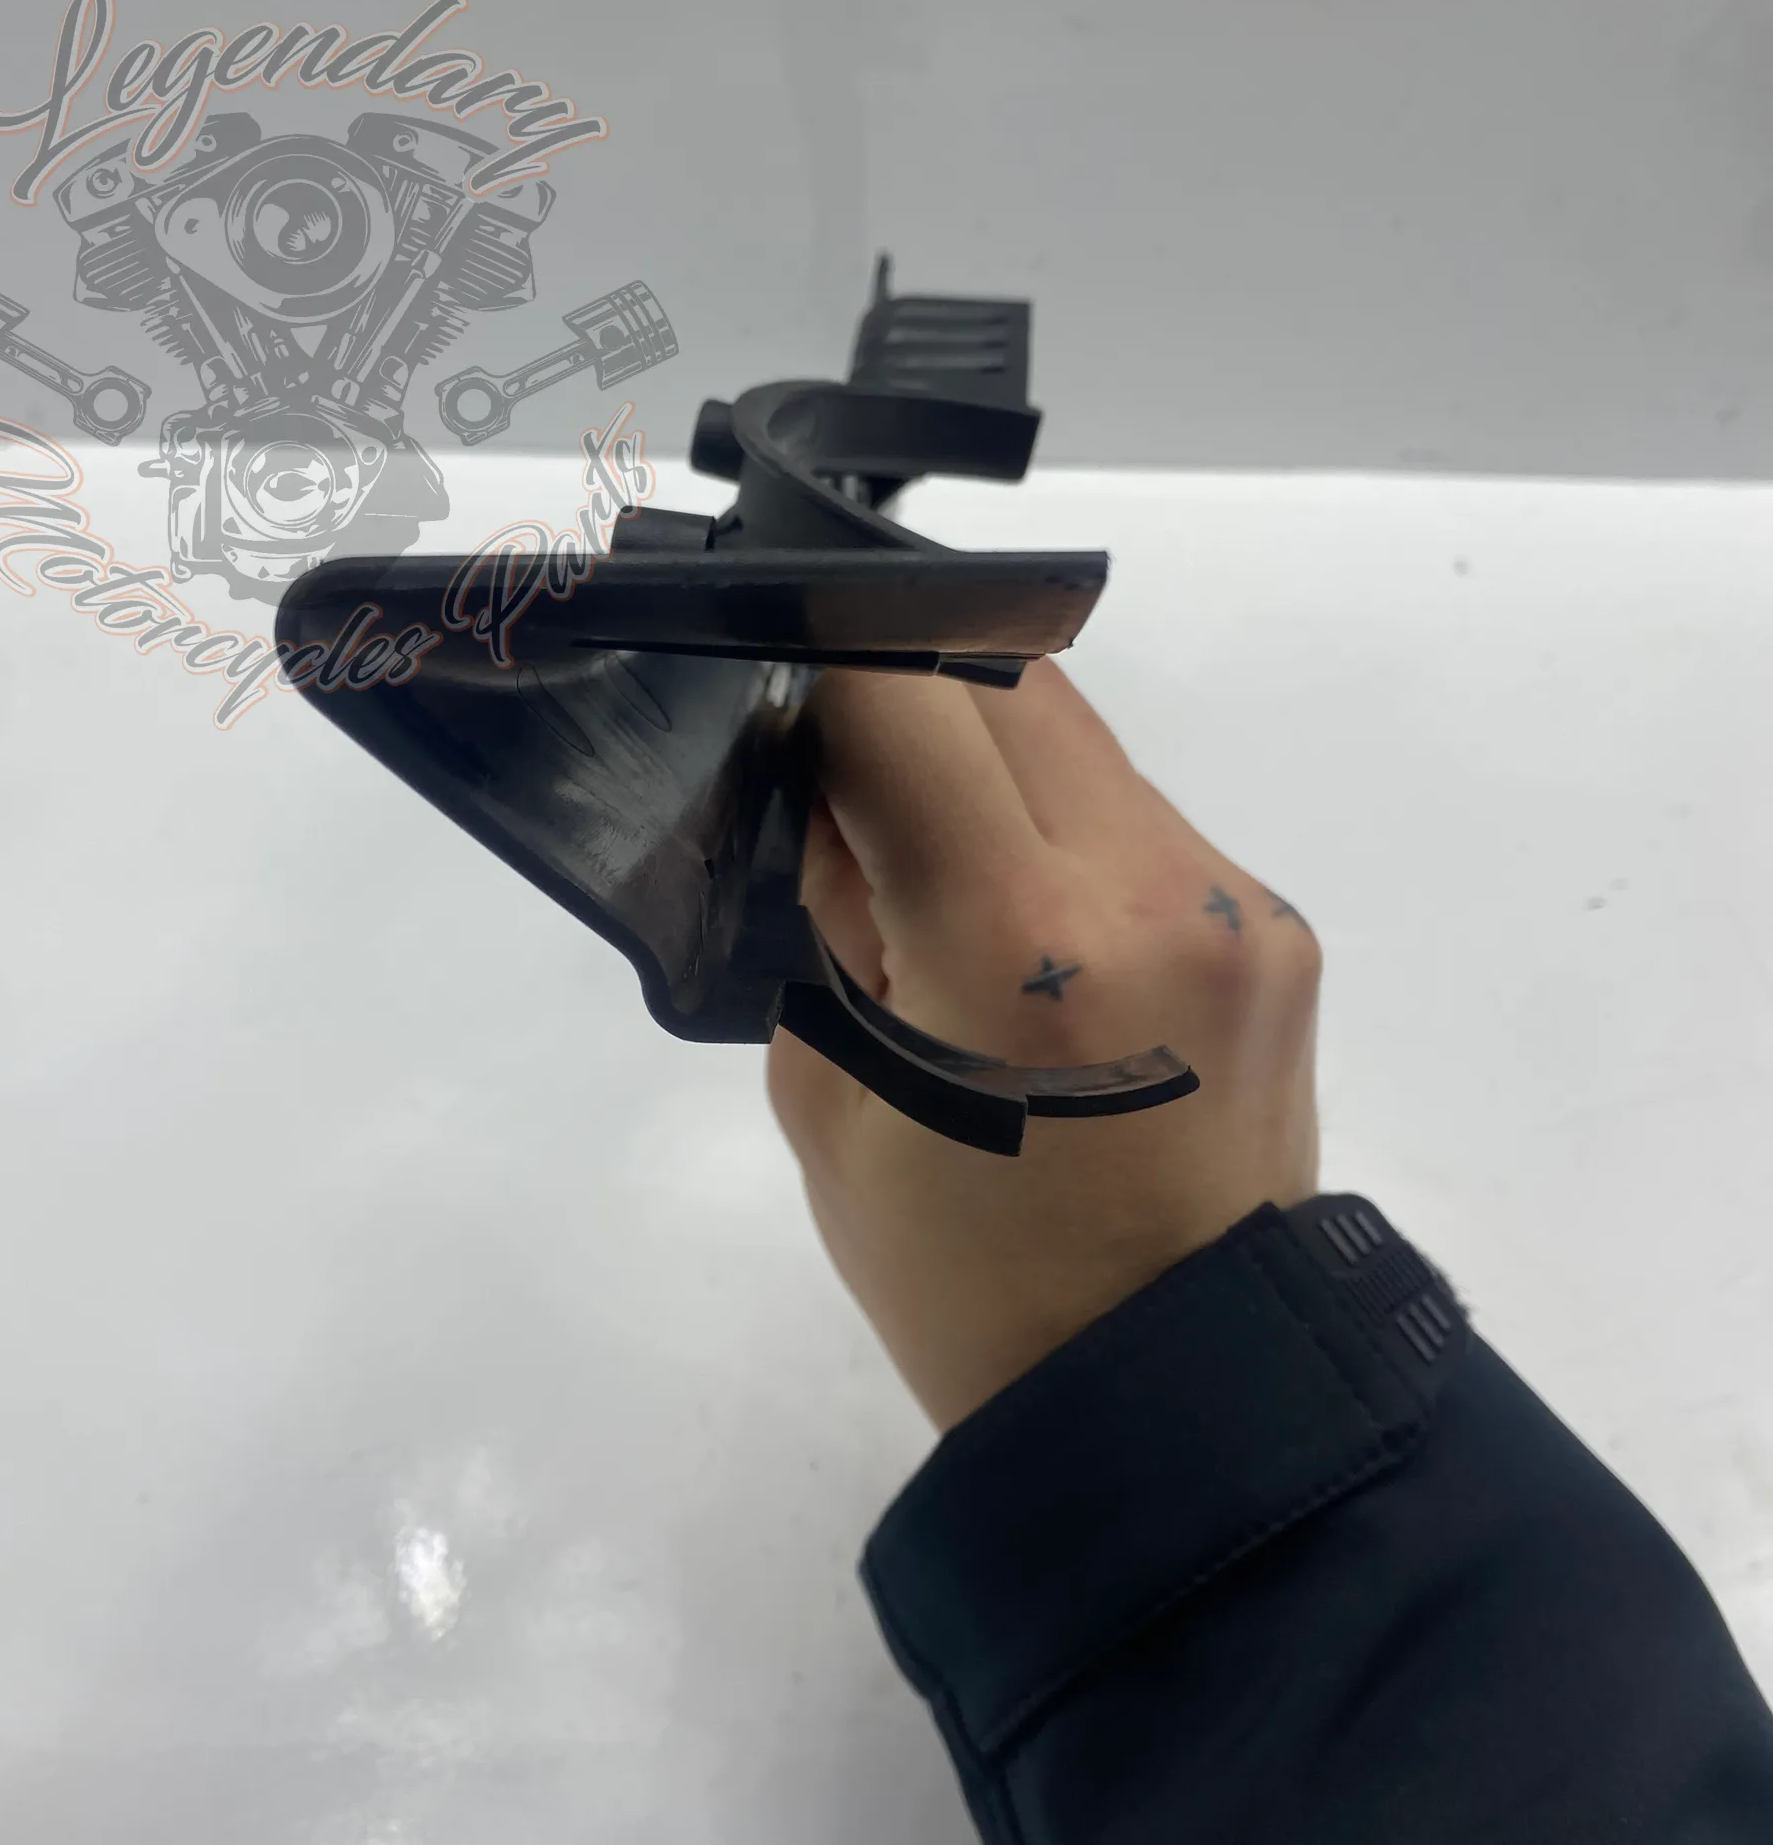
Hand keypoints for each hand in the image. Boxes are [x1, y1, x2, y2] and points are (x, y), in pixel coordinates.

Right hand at [764, 658, 1323, 1432]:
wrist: (1174, 1394)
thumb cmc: (961, 1282)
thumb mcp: (832, 1099)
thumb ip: (835, 911)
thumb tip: (844, 789)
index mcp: (1013, 943)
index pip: (907, 697)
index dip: (832, 671)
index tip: (790, 707)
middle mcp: (1147, 888)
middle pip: (1009, 675)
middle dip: (912, 699)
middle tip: (856, 784)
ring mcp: (1233, 904)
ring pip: (1082, 736)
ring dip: (994, 760)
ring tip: (950, 871)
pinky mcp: (1277, 929)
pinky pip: (1144, 816)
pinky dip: (1067, 829)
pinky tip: (1041, 930)